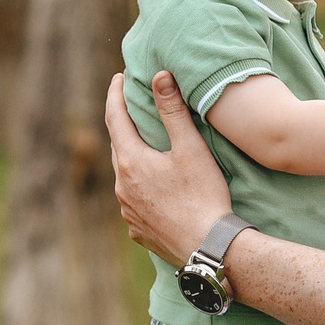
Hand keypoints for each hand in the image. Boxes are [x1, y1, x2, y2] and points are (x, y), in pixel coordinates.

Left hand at [107, 71, 235, 261]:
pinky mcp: (138, 230)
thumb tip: (159, 76)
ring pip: (124, 177)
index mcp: (131, 161)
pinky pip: (133, 202)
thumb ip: (173, 110)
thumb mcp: (190, 148)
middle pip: (118, 147)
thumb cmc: (203, 195)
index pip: (115, 118)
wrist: (209, 249)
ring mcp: (128, 212)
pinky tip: (153, 189)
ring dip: (131, 159)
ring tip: (145, 148)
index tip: (118, 78)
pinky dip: (139, 188)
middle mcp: (122, 187)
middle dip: (123, 126)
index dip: (115, 95)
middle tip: (132, 109)